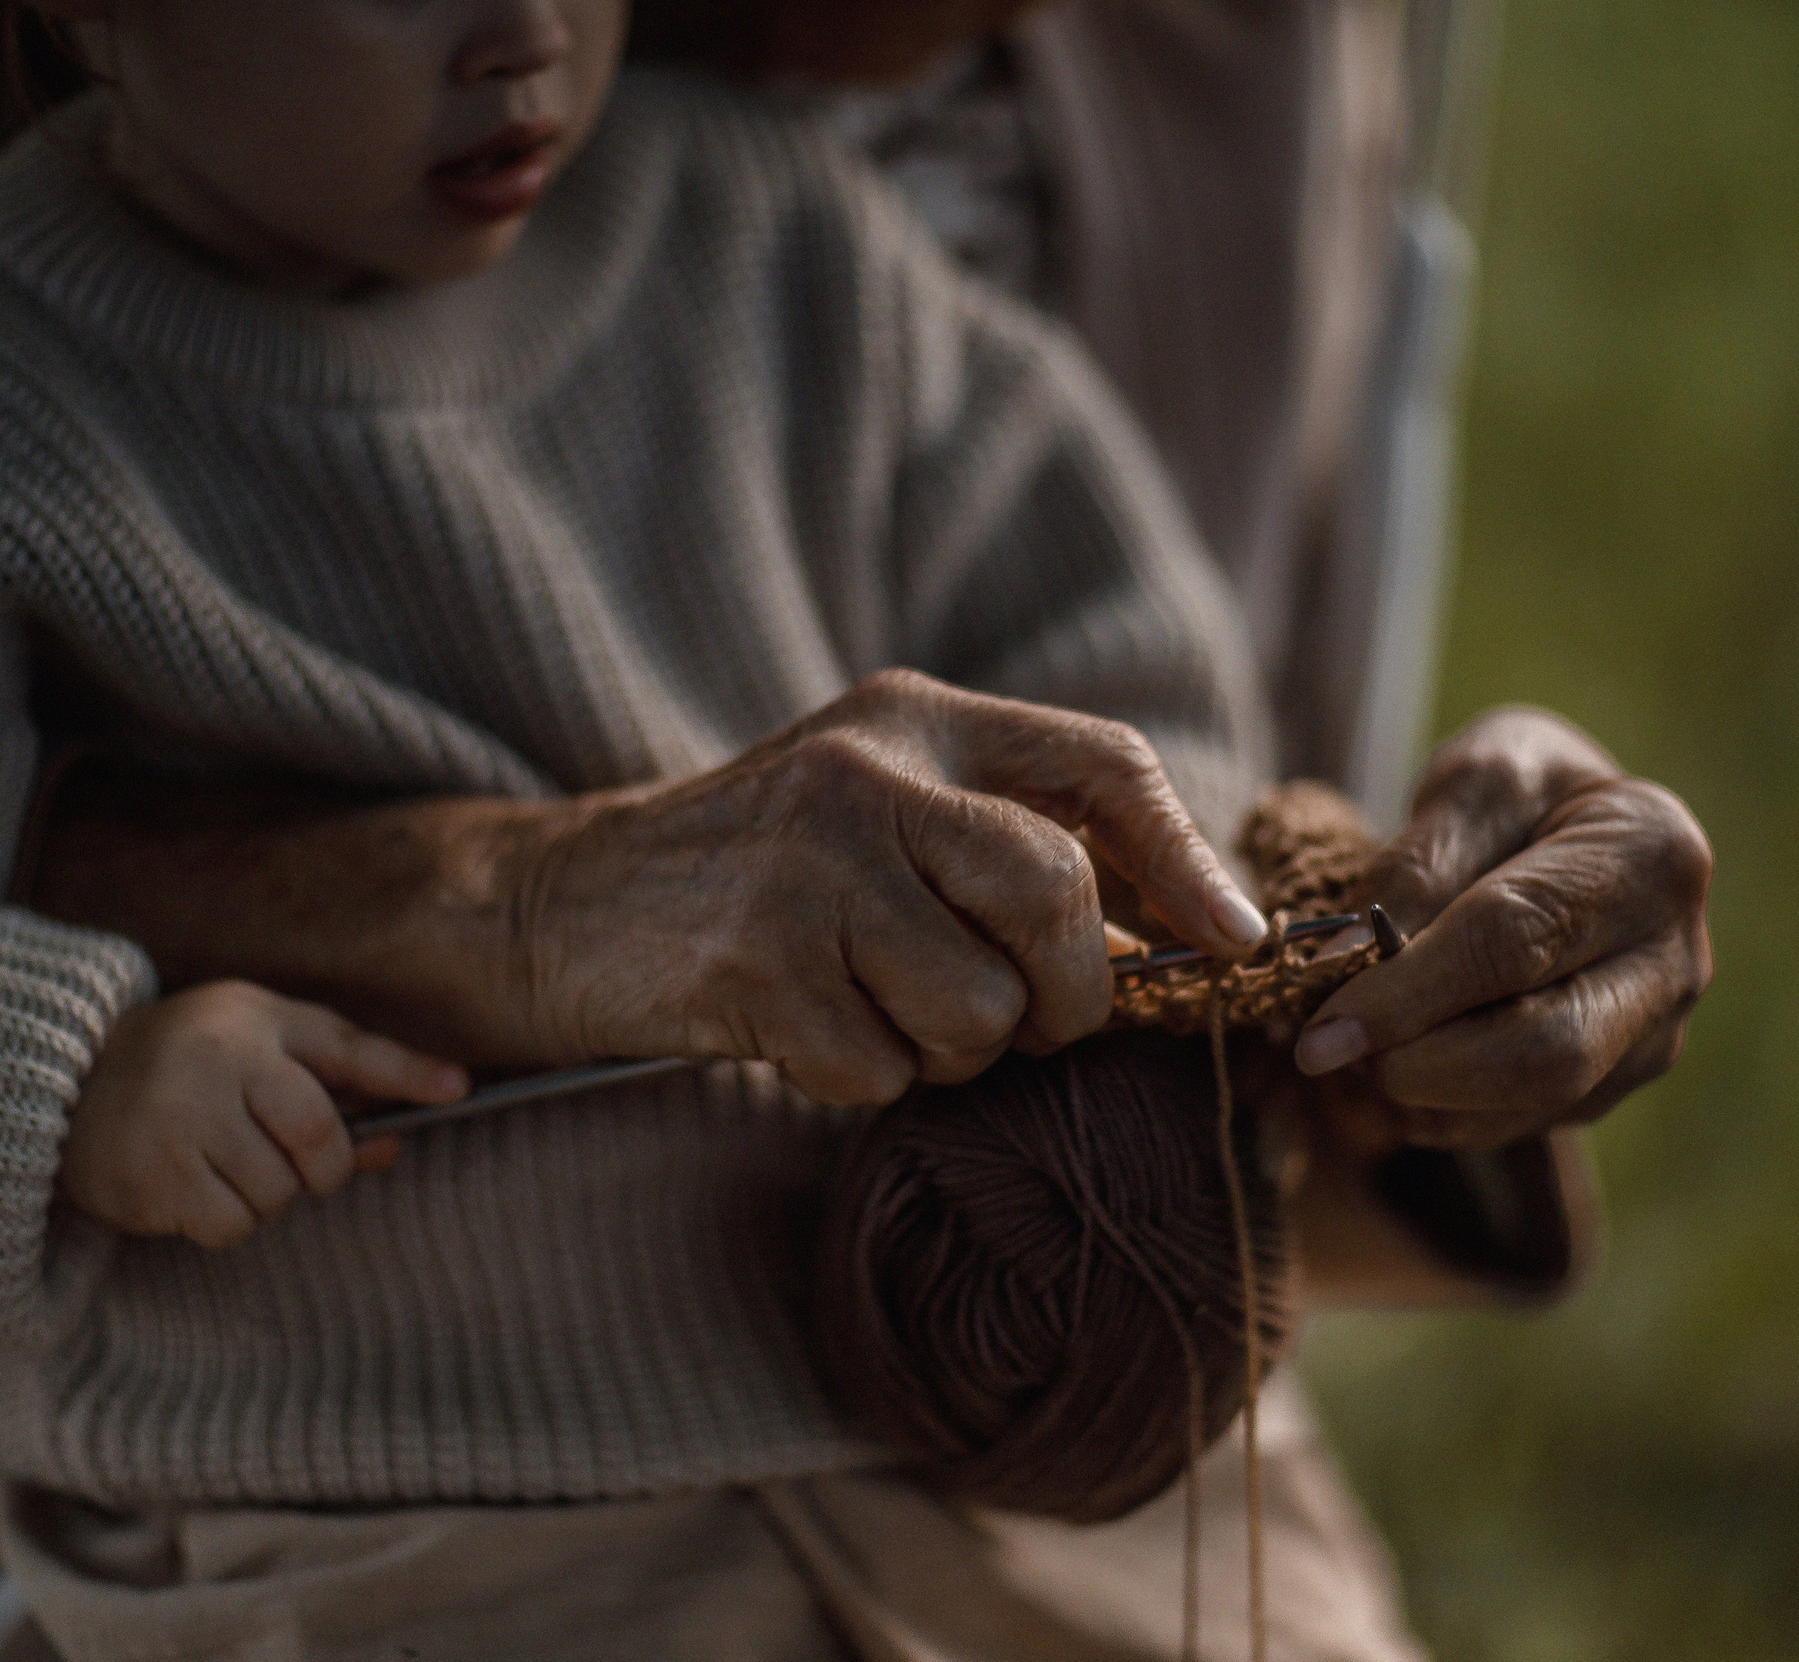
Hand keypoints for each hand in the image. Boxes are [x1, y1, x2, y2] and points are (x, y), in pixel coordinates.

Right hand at [61, 982, 467, 1247]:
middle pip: (319, 1136)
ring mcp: (182, 1117)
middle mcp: (220, 1061)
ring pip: (278, 1189)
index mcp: (256, 1021)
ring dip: (268, 1195)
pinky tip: (196, 1187)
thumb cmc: (191, 1064)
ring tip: (226, 1163)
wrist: (69, 1083)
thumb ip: (331, 1086)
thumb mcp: (260, 1047)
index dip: (407, 1073)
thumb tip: (396, 1141)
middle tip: (299, 1166)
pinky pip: (232, 1224)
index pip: (347, 1049)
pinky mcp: (154, 1173)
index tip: (460, 1089)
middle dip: (324, 1167)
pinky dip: (229, 1221)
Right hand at [504, 669, 1267, 1106]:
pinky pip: (881, 1068)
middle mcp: (865, 771)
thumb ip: (1012, 841)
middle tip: (1025, 1022)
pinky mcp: (754, 962)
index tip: (1232, 940)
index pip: (1100, 764)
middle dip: (1068, 994)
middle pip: (1056, 894)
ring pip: (978, 1006)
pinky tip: (805, 1032)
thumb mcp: (882, 809)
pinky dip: (862, 1079)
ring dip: (952, 1051)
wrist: (566, 904)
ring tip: (882, 1015)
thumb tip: (1193, 931)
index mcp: (916, 720)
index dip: (1186, 858)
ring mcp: (806, 864)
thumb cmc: (760, 873)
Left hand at [1294, 707, 1711, 1150]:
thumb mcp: (1473, 780)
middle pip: (1547, 1051)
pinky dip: (1437, 1109)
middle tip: (1331, 1048)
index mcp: (1652, 856)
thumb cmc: (1520, 795)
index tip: (1323, 1025)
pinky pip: (1516, 1123)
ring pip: (1530, 1102)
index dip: (1410, 990)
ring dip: (1421, 1093)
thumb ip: (1417, 863)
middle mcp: (1674, 959)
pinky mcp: (1615, 1084)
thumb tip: (1351, 958)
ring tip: (1356, 1044)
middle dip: (1422, 1063)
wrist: (1572, 832)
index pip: (1517, 939)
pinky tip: (1395, 1061)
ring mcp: (1653, 1033)